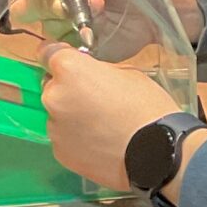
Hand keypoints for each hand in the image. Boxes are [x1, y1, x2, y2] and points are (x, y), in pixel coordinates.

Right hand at [12, 0, 203, 46]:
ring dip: (67, 17)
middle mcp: (51, 2)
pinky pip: (62, 50)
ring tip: (99, 5)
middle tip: (66, 2)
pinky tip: (96, 30)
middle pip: (25, 6)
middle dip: (43, 5)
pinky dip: (77, 39)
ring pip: (45, 27)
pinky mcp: (73, 48)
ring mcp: (61, 28)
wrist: (153, 9)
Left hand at [38, 46, 177, 188]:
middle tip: (96, 101)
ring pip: (58, 116)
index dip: (60, 57)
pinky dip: (77, 140)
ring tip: (101, 128)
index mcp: (69, 70)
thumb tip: (89, 76)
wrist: (158, 153)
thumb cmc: (147, 107)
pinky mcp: (60, 153)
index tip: (71, 64)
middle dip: (69, 91)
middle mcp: (53, 97)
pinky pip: (65, 139)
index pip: (48, 53)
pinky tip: (100, 144)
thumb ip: (98, 71)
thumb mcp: (127, 73)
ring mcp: (54, 127)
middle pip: (53, 88)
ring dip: (73, 117)